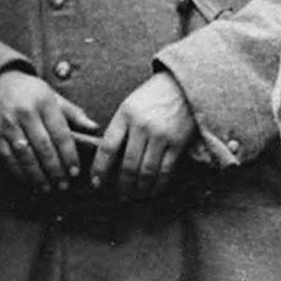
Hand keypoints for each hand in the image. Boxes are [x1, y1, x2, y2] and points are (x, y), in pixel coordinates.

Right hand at [0, 68, 97, 191]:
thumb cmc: (27, 91)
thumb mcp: (51, 95)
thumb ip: (72, 113)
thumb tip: (94, 128)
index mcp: (44, 102)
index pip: (61, 133)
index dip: (69, 155)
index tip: (75, 171)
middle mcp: (25, 113)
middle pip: (44, 147)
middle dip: (55, 169)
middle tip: (63, 184)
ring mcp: (7, 124)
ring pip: (25, 155)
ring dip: (37, 175)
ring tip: (48, 187)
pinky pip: (8, 158)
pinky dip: (19, 172)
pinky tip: (29, 181)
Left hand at [95, 71, 195, 199]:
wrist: (184, 85)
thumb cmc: (153, 96)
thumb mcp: (130, 105)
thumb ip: (119, 128)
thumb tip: (108, 159)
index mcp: (126, 114)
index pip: (108, 147)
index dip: (100, 169)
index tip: (96, 183)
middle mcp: (142, 125)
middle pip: (127, 164)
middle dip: (122, 185)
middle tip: (120, 195)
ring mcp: (161, 135)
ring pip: (146, 171)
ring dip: (139, 189)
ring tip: (135, 196)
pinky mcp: (178, 142)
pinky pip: (166, 170)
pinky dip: (158, 184)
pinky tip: (153, 190)